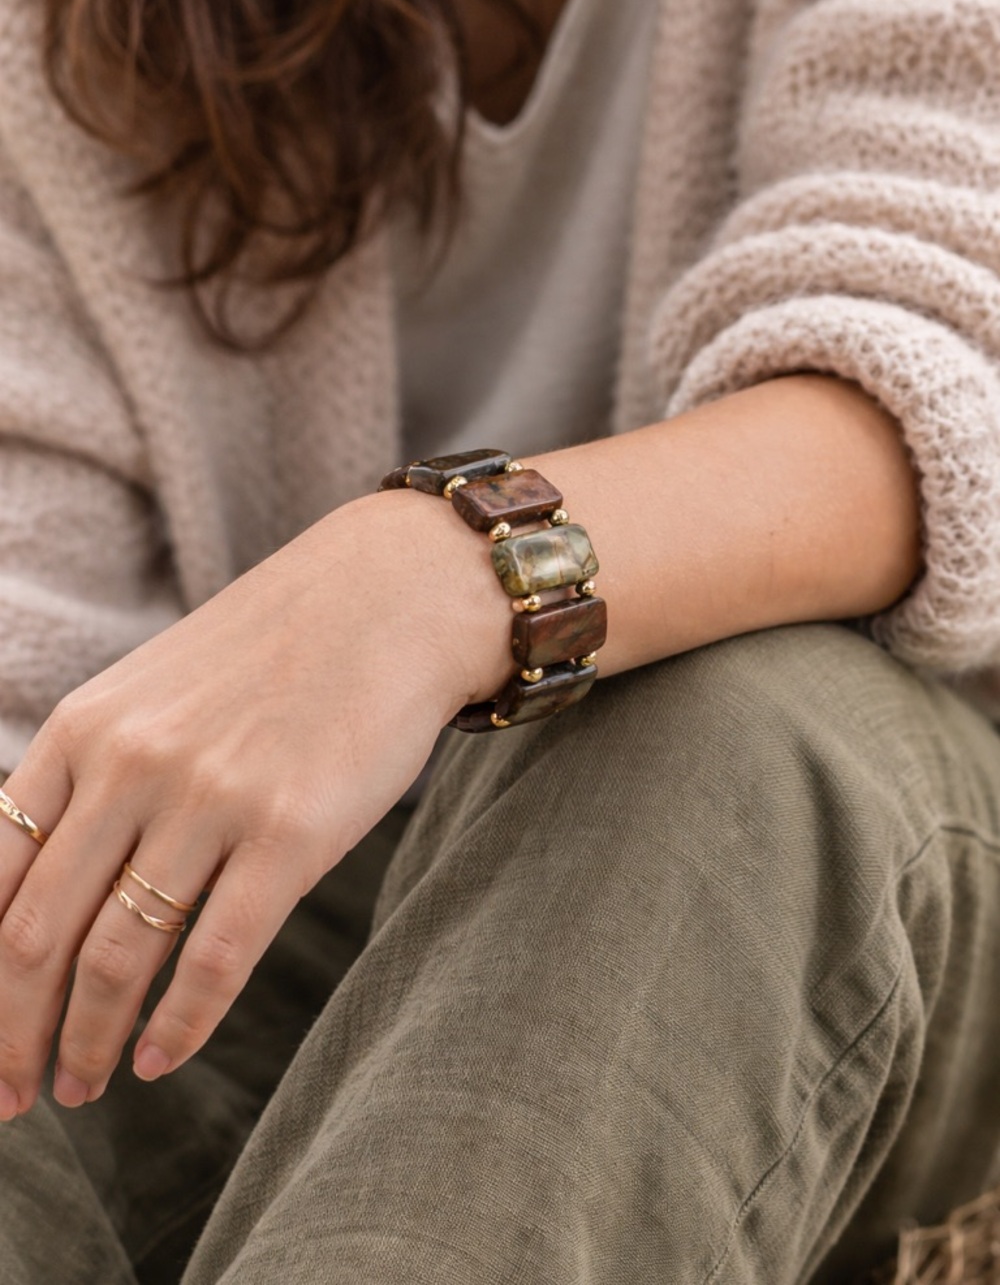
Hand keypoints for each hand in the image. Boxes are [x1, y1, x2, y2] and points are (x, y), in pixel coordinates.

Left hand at [0, 487, 509, 1116]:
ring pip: (118, 956)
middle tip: (18, 1095)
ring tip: (85, 1086)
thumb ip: (97, 774)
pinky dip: (182, 1023)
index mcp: (85, 728)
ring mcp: (211, 799)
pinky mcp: (291, 833)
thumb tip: (52, 886)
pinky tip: (164, 1059)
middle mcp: (132, 763)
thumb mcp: (157, 690)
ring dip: (89, 1039)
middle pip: (37, 934)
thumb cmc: (277, 650)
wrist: (392, 599)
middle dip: (14, 1033)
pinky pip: (216, 955)